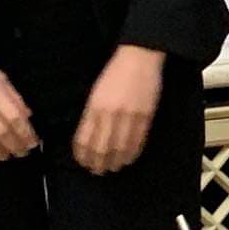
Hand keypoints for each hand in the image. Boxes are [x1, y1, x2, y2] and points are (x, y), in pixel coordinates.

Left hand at [73, 45, 165, 175]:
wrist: (139, 58)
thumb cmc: (114, 73)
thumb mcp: (96, 93)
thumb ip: (92, 115)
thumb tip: (90, 138)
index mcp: (93, 108)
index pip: (84, 140)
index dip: (83, 156)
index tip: (83, 163)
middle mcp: (109, 115)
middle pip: (101, 148)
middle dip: (98, 163)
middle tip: (97, 171)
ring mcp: (129, 117)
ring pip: (120, 148)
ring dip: (115, 162)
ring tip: (113, 168)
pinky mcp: (145, 117)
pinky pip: (138, 141)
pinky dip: (132, 154)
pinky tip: (128, 159)